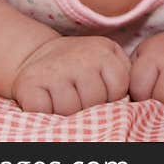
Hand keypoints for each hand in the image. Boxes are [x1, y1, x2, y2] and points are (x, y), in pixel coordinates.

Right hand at [11, 35, 130, 114]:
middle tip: (78, 94)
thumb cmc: (81, 65)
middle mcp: (80, 57)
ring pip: (71, 110)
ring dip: (67, 112)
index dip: (110, 97)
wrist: (38, 55)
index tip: (101, 90)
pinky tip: (47, 101)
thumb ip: (123, 75)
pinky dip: (45, 113)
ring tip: (63, 98)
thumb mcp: (108, 60)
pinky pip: (44, 112)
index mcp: (104, 51)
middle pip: (95, 101)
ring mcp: (54, 70)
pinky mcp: (30, 83)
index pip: (119, 88)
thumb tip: (133, 102)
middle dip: (89, 106)